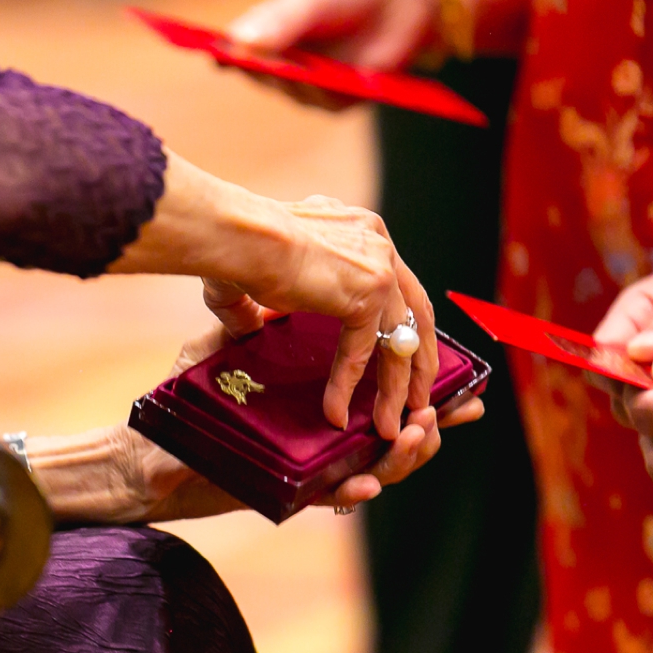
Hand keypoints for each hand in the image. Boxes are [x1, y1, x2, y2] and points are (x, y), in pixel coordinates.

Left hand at [27, 325, 479, 524]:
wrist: (148, 454)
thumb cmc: (193, 399)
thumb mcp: (235, 351)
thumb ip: (267, 323)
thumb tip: (292, 283)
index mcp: (326, 412)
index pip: (387, 400)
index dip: (427, 396)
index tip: (467, 390)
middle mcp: (327, 446)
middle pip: (398, 440)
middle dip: (431, 426)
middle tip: (458, 411)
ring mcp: (311, 472)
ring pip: (378, 472)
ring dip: (402, 458)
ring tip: (412, 435)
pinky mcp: (287, 498)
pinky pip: (330, 498)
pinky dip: (351, 494)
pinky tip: (365, 486)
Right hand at [111, 156, 434, 439]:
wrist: (238, 234)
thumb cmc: (234, 246)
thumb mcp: (256, 276)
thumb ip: (259, 302)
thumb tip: (250, 329)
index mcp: (359, 230)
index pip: (393, 283)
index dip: (397, 322)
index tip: (396, 353)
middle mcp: (377, 242)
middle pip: (415, 309)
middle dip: (418, 358)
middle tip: (415, 396)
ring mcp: (379, 265)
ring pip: (402, 337)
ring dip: (399, 385)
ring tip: (390, 422)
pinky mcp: (366, 291)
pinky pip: (366, 350)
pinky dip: (351, 385)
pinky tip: (336, 413)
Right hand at [227, 0, 444, 109]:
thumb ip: (279, 20)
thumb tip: (240, 44)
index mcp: (265, 35)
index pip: (234, 51)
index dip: (222, 55)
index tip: (214, 56)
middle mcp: (282, 65)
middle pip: (259, 75)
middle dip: (260, 68)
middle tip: (257, 59)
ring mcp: (310, 86)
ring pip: (291, 90)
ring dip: (295, 78)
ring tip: (302, 62)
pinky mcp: (340, 100)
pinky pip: (325, 101)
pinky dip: (327, 89)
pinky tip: (331, 75)